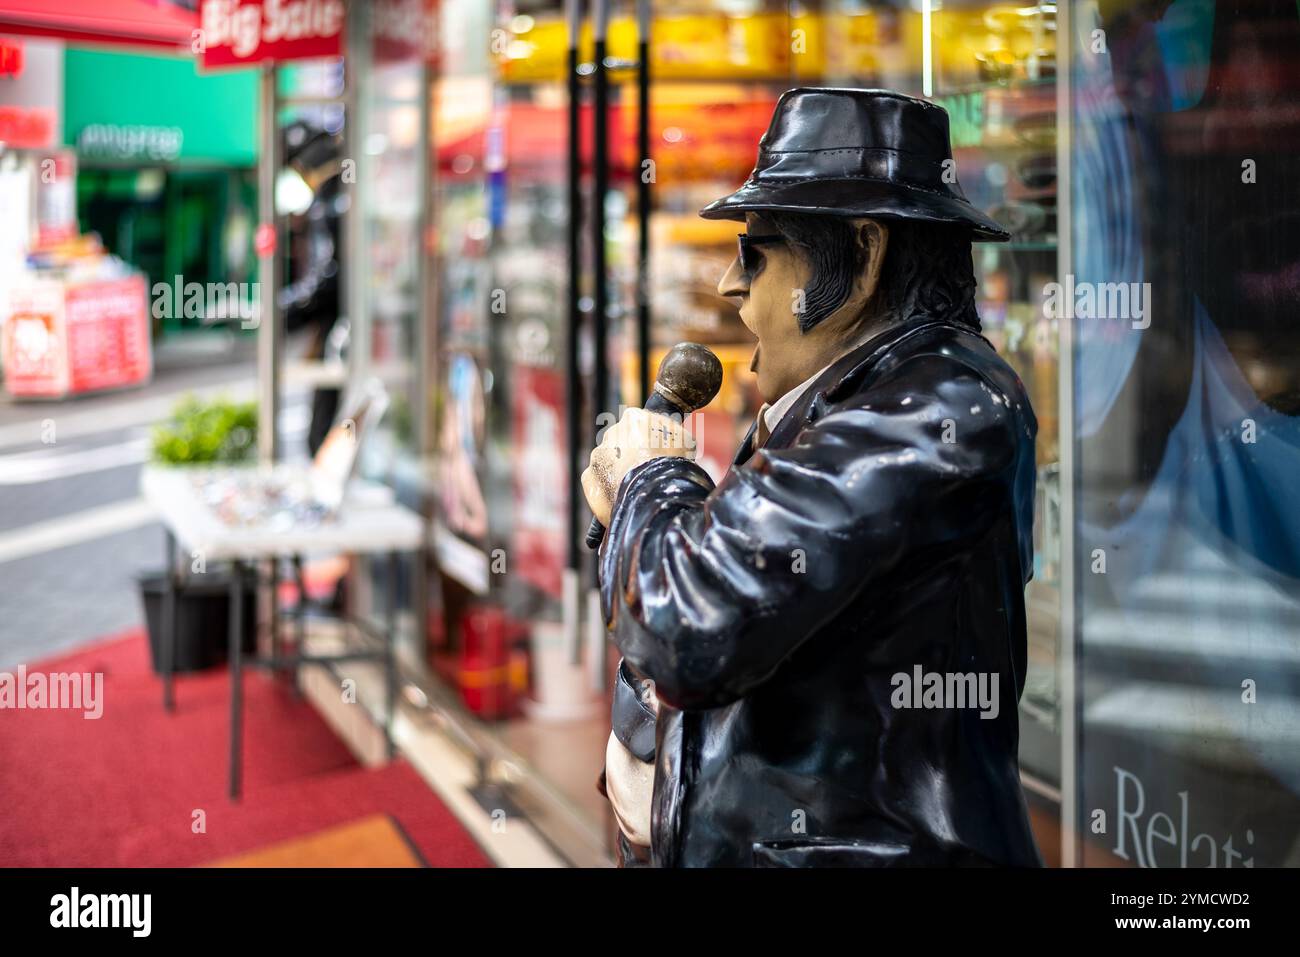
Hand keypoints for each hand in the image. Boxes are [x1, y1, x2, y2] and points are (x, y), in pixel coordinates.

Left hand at [581, 407, 695, 526]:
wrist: (655, 496)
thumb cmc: (673, 466)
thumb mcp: (684, 440)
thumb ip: (669, 433)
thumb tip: (669, 434)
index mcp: (633, 419)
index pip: (638, 424)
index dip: (648, 439)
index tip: (655, 451)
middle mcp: (611, 433)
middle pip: (620, 443)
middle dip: (629, 455)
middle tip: (645, 471)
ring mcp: (598, 456)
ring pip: (607, 463)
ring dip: (618, 472)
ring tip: (635, 488)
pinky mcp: (589, 478)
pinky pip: (598, 482)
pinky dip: (607, 489)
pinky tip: (622, 497)